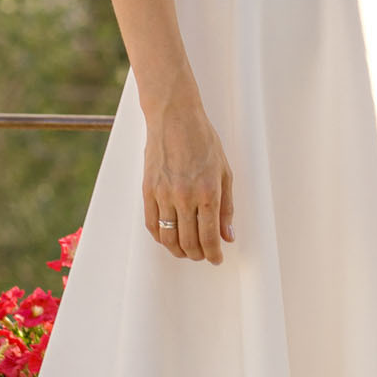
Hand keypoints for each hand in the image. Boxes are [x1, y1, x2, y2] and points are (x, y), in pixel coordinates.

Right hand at [142, 84, 234, 263]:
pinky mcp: (148, 190)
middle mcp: (185, 196)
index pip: (210, 236)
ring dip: (178, 250)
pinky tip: (168, 238)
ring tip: (186, 251)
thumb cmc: (203, 140)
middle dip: (198, 255)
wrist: (174, 117)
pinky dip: (160, 237)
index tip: (217, 259)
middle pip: (189, 242)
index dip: (213, 254)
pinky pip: (152, 224)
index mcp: (208, 192)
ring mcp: (164, 194)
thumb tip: (228, 236)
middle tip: (203, 255)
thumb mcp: (225, 171)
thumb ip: (226, 206)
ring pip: (168, 238)